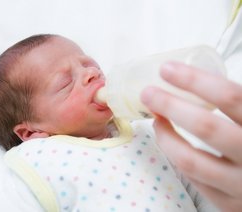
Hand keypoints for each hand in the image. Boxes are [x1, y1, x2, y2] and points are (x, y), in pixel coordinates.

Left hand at [141, 62, 241, 211]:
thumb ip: (237, 101)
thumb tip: (199, 75)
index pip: (230, 97)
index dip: (195, 81)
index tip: (167, 69)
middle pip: (206, 127)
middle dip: (170, 106)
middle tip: (148, 93)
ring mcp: (239, 184)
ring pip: (191, 160)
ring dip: (165, 136)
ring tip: (155, 119)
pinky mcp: (228, 202)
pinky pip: (194, 179)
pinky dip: (176, 156)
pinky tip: (170, 142)